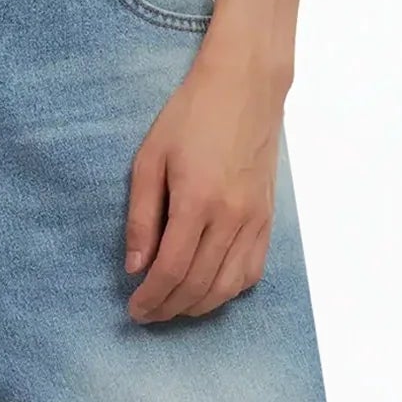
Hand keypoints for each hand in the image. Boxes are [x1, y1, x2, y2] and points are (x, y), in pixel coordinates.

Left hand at [123, 51, 286, 322]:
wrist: (244, 88)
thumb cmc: (191, 115)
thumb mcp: (150, 157)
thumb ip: (142, 216)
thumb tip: (135, 267)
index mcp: (197, 201)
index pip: (171, 270)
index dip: (150, 298)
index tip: (133, 309)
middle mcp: (231, 217)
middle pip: (199, 286)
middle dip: (169, 308)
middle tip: (147, 314)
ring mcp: (255, 220)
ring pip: (228, 287)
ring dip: (198, 306)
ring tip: (172, 307)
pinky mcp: (268, 218)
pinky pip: (252, 272)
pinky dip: (229, 291)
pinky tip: (209, 290)